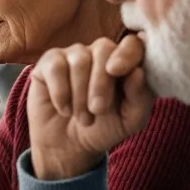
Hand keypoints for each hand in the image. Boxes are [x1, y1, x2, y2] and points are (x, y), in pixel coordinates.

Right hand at [28, 35, 153, 180]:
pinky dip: (60, 92)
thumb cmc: (104, 129)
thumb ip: (140, 97)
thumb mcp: (129, 121)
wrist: (68, 146)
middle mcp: (101, 53)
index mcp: (126, 63)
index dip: (127, 53)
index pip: (132, 44)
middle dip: (100, 82)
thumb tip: (138, 72)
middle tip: (97, 110)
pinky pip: (55, 67)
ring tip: (83, 118)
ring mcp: (74, 55)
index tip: (117, 71)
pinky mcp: (49, 63)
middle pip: (103, 49)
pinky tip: (64, 109)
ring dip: (80, 95)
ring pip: (79, 60)